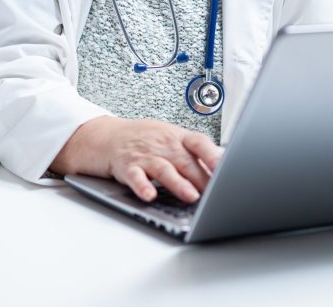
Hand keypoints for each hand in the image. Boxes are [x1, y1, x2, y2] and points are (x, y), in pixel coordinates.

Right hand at [51, 116, 223, 202]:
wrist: (106, 136)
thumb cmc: (144, 139)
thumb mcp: (170, 138)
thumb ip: (194, 154)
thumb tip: (225, 168)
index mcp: (177, 137)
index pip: (199, 142)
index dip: (212, 154)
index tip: (227, 165)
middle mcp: (163, 145)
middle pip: (186, 161)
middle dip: (202, 178)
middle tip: (216, 194)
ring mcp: (145, 155)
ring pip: (164, 169)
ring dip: (178, 183)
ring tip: (190, 196)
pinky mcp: (127, 167)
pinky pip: (135, 177)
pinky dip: (142, 186)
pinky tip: (149, 195)